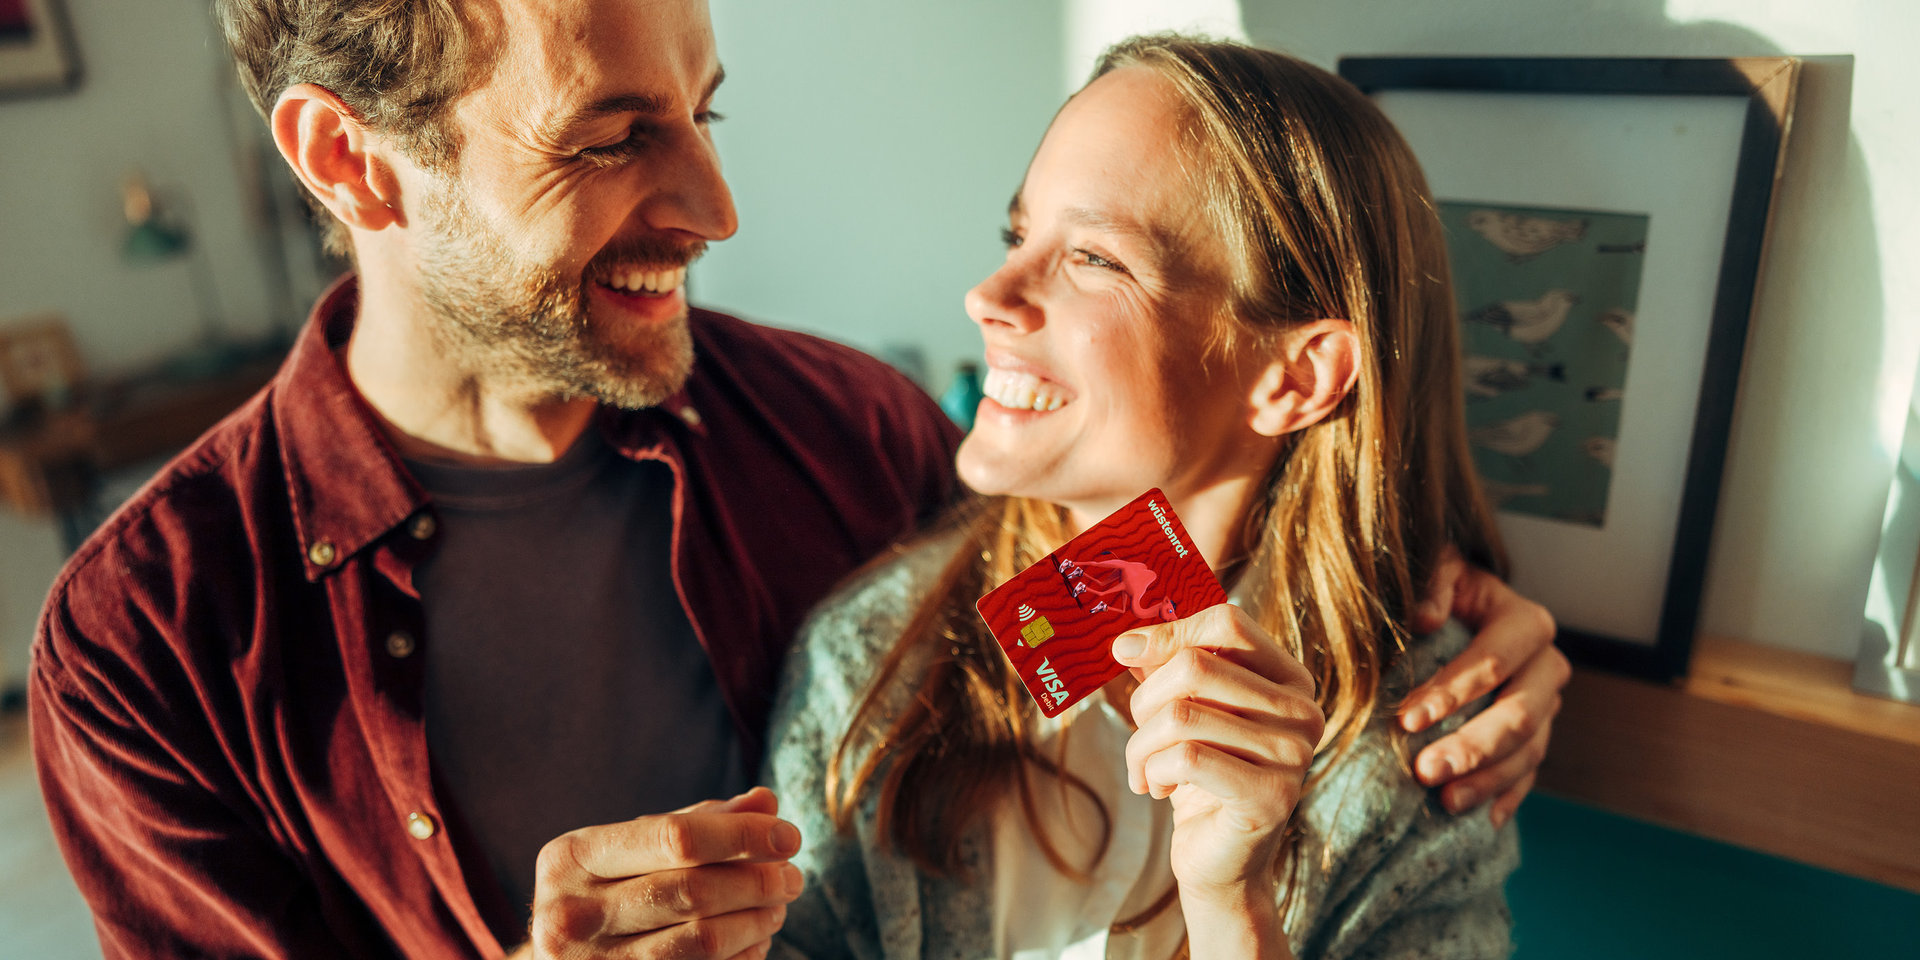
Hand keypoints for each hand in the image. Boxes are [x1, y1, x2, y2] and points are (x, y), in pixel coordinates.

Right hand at [522, 786, 803, 959]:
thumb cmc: (609, 890)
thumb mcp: (636, 847)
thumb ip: (699, 821)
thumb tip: (766, 801)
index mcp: (572, 858)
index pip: (674, 838)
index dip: (741, 835)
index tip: (788, 836)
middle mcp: (570, 914)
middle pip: (691, 891)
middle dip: (756, 881)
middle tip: (793, 877)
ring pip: (701, 941)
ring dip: (755, 921)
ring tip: (778, 907)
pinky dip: (741, 957)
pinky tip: (757, 941)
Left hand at [1112, 604, 1323, 903]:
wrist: (1221, 859)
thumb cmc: (1202, 776)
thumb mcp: (1186, 710)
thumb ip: (1167, 667)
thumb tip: (1128, 641)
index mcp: (1289, 679)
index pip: (1228, 623)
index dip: (1170, 632)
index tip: (1126, 651)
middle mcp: (1302, 711)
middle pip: (1196, 666)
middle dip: (1144, 699)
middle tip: (1138, 731)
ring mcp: (1294, 754)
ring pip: (1181, 715)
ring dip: (1141, 744)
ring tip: (1142, 767)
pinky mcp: (1271, 796)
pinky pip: (1186, 758)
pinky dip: (1153, 771)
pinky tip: (1155, 788)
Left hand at [1403, 547, 1568, 825]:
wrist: (1458, 608)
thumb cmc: (1439, 588)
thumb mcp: (1435, 569)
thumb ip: (1433, 582)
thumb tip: (1427, 616)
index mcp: (1525, 622)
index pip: (1496, 660)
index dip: (1455, 691)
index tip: (1409, 719)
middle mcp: (1545, 666)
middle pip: (1521, 714)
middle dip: (1473, 746)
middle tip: (1425, 771)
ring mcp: (1545, 707)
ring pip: (1529, 751)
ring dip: (1487, 780)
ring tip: (1444, 801)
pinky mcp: (1535, 739)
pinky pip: (1528, 775)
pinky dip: (1505, 798)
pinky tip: (1481, 820)